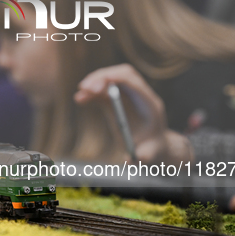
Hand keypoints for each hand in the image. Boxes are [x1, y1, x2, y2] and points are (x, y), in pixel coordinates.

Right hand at [74, 64, 192, 163]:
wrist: (155, 147)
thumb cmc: (153, 150)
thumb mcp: (150, 154)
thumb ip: (143, 157)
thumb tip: (128, 161)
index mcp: (149, 102)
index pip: (132, 80)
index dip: (113, 78)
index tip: (95, 86)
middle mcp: (139, 95)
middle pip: (120, 74)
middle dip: (101, 78)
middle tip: (83, 88)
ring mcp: (128, 96)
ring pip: (110, 80)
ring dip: (93, 84)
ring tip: (80, 95)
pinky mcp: (117, 100)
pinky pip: (103, 91)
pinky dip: (91, 93)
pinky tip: (80, 99)